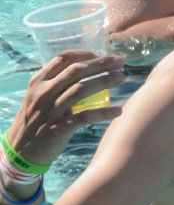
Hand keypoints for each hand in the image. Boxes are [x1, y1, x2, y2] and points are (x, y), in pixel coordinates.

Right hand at [2, 52, 124, 187]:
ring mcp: (51, 110)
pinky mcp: (59, 128)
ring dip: (105, 81)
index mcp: (38, 81)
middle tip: (120, 62)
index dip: (85, 54)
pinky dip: (103, 112)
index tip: (101, 55)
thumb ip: (54, 83)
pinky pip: (85, 117)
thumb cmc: (35, 119)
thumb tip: (84, 70)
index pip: (63, 59)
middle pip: (76, 71)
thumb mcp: (37, 96)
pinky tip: (118, 110)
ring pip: (81, 90)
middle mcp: (43, 93)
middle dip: (101, 64)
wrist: (20, 149)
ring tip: (122, 78)